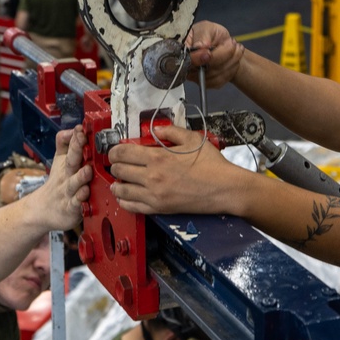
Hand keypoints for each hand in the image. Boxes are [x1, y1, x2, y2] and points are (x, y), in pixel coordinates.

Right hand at [31, 127, 92, 229]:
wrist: (44, 209)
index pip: (70, 147)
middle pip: (71, 162)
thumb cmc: (58, 182)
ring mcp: (69, 192)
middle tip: (83, 141)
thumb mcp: (60, 159)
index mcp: (66, 163)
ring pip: (75, 183)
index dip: (75, 138)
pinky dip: (80, 199)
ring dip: (81, 176)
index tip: (81, 129)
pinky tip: (85, 194)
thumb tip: (75, 128)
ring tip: (87, 170)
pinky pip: (75, 203)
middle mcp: (67, 176)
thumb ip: (66, 143)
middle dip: (76, 150)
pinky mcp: (71, 208)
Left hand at [108, 124, 237, 215]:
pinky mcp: (159, 209)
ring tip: (120, 180)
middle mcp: (152, 177)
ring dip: (117, 184)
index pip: (123, 153)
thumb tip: (156, 130)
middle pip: (118, 171)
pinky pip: (132, 207)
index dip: (114, 151)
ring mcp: (154, 195)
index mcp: (158, 157)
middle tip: (119, 164)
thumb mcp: (192, 139)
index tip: (115, 151)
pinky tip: (126, 196)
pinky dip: (124, 201)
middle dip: (115, 165)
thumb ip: (171, 131)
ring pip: (121, 191)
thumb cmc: (212, 164)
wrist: (225, 189)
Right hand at [187, 20, 244, 87]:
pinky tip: (235, 57)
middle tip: (231, 42)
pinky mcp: (208, 83)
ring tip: (236, 47)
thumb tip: (200, 46)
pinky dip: (232, 68)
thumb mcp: (207, 28)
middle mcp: (186, 65)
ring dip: (230, 60)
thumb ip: (202, 35)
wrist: (224, 44)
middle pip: (200, 70)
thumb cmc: (211, 34)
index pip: (185, 59)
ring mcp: (196, 76)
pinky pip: (220, 80)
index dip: (196, 58)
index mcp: (182, 50)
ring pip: (213, 75)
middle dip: (220, 56)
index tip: (208, 53)